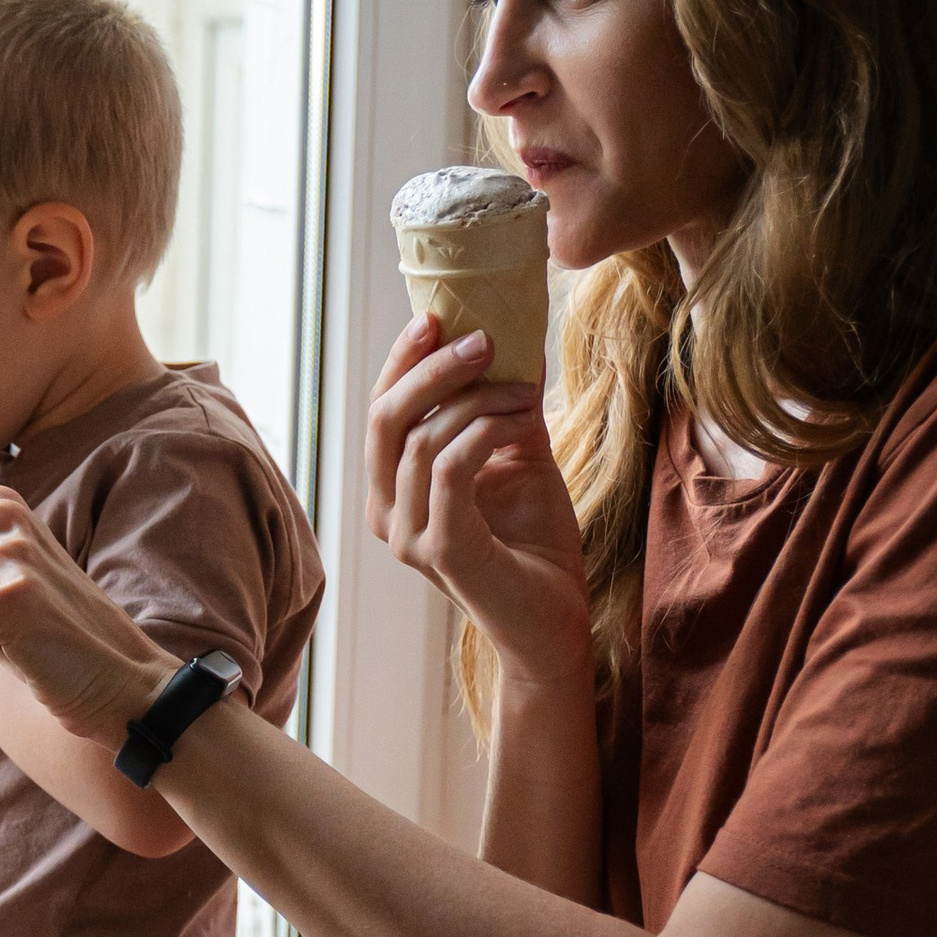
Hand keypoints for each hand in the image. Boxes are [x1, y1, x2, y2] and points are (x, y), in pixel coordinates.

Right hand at [366, 317, 591, 694]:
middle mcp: (387, 514)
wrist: (555, 621)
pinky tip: (521, 420)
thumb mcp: (518, 458)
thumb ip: (503, 409)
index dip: (402, 362)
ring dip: (479, 401)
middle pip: (386, 418)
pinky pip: (449, 469)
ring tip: (527, 389)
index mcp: (393, 491)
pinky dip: (485, 432)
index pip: (381, 412)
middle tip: (482, 337)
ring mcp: (407, 536)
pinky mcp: (440, 550)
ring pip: (421, 439)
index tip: (434, 315)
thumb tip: (514, 340)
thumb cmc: (535, 544)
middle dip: (432, 368)